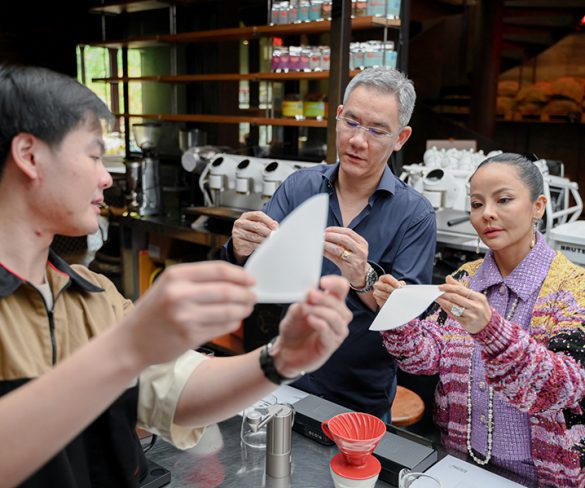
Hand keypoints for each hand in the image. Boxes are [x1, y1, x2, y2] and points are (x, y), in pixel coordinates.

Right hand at [122, 262, 256, 367]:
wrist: (131, 341)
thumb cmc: (153, 312)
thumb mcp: (168, 285)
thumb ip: (197, 280)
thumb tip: (235, 279)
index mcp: (176, 276)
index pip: (218, 270)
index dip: (240, 275)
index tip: (251, 280)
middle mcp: (180, 294)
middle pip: (227, 290)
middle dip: (246, 294)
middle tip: (253, 296)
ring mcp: (185, 316)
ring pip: (228, 311)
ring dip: (243, 310)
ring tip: (247, 309)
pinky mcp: (190, 336)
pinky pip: (221, 327)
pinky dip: (233, 323)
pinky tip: (234, 321)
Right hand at [232, 211, 278, 263]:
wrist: (240, 244)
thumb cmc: (251, 232)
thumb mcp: (258, 225)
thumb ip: (267, 224)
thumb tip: (276, 225)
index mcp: (246, 216)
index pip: (258, 215)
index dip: (268, 220)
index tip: (275, 227)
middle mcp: (240, 223)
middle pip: (256, 226)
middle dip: (267, 231)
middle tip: (274, 235)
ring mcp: (237, 233)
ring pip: (254, 236)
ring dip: (264, 240)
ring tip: (270, 241)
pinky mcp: (237, 242)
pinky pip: (251, 245)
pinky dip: (259, 246)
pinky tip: (263, 246)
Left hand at [271, 275, 351, 376]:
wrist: (286, 350)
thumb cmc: (294, 329)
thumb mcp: (294, 311)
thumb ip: (302, 303)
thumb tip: (308, 295)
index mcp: (331, 304)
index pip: (341, 288)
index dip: (335, 283)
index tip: (322, 282)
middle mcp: (338, 317)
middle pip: (340, 304)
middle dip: (325, 298)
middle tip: (310, 295)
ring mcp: (336, 332)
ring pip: (337, 318)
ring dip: (321, 311)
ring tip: (307, 310)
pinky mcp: (330, 346)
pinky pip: (331, 334)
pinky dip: (321, 325)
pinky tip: (311, 320)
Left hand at [323, 226, 368, 287]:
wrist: (360, 277)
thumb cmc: (354, 260)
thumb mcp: (354, 249)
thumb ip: (344, 241)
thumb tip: (327, 233)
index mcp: (362, 243)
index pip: (349, 232)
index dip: (336, 229)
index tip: (327, 230)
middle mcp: (361, 251)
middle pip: (344, 239)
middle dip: (331, 236)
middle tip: (322, 235)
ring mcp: (356, 260)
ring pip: (339, 249)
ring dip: (327, 244)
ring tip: (320, 242)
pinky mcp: (349, 268)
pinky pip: (335, 258)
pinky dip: (327, 253)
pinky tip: (322, 251)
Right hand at [372, 274, 405, 307]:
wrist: (389, 295)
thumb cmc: (393, 287)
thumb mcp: (397, 283)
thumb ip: (399, 283)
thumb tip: (402, 286)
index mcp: (382, 278)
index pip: (387, 277)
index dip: (393, 281)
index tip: (399, 286)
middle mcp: (378, 284)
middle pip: (385, 286)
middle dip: (393, 290)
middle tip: (398, 293)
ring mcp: (376, 292)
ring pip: (384, 294)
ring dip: (391, 296)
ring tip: (397, 297)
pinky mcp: (377, 300)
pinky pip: (383, 301)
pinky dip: (389, 301)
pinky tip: (393, 301)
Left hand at [436, 275, 491, 333]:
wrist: (488, 325)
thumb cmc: (478, 307)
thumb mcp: (473, 296)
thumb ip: (460, 287)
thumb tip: (448, 277)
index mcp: (478, 297)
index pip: (460, 290)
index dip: (449, 287)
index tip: (440, 286)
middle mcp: (476, 306)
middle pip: (455, 298)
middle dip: (444, 294)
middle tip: (436, 293)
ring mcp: (471, 315)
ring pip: (453, 307)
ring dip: (443, 302)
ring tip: (437, 298)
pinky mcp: (466, 323)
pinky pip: (453, 315)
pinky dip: (446, 309)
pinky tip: (442, 305)